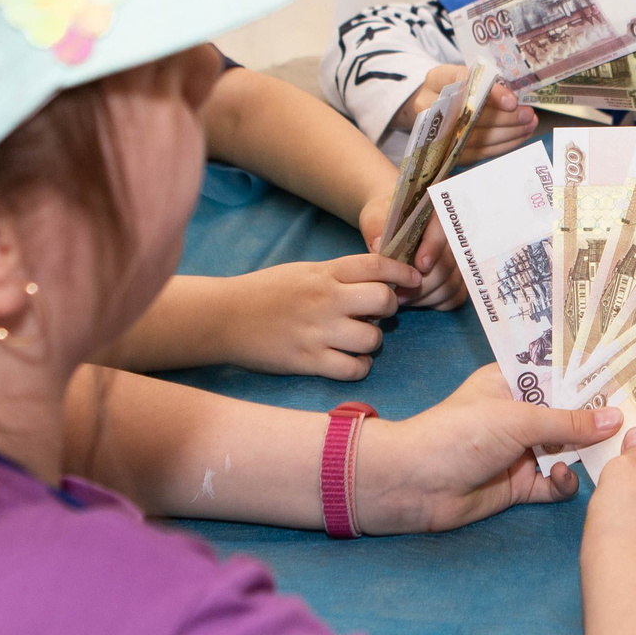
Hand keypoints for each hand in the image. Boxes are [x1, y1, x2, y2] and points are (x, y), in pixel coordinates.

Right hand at [207, 255, 422, 378]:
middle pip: (383, 301)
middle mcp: (326, 300)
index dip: (403, 273)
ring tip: (359, 340)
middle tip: (376, 315)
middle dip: (389, 308)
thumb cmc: (266, 292)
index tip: (412, 281)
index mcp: (325, 273)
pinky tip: (349, 361)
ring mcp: (318, 332)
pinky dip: (358, 367)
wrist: (224, 317)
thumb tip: (382, 281)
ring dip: (373, 342)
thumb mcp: (305, 271)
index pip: (378, 266)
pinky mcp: (308, 361)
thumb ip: (341, 275)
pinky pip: (353, 368)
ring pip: (373, 339)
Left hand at [352, 365, 622, 533]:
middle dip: (599, 419)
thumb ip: (569, 421)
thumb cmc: (459, 434)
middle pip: (571, 414)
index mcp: (514, 382)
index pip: (562, 374)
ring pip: (568, 449)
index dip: (593, 377)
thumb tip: (617, 418)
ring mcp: (521, 450)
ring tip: (611, 452)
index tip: (631, 376)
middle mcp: (521, 414)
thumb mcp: (518, 419)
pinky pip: (555, 482)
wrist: (413, 485)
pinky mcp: (520, 485)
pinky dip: (564, 481)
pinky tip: (561, 476)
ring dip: (586, 452)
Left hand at [356, 193, 468, 309]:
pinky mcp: (456, 278)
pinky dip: (435, 302)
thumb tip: (379, 244)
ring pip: (452, 285)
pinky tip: (415, 300)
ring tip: (401, 297)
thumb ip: (377, 227)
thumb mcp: (375, 216)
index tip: (421, 265)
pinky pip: (455, 297)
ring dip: (425, 296)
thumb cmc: (384, 219)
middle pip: (448, 265)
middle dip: (422, 284)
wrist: (391, 226)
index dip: (434, 250)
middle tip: (397, 293)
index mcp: (436, 215)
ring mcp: (457, 260)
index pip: (443, 233)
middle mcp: (453, 237)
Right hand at [399, 66, 537, 166]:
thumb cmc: (458, 88)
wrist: (435, 109)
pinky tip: (519, 136)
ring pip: (475, 137)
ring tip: (529, 125)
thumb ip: (486, 81)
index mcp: (435, 79)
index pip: (462, 82)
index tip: (512, 100)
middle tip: (527, 114)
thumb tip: (518, 96)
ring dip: (508, 133)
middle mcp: (429, 106)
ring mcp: (435, 133)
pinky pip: (478, 152)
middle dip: (504, 117)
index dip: (488, 92)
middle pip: (470, 115)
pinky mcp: (446, 153)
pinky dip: (503, 145)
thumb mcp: (467, 76)